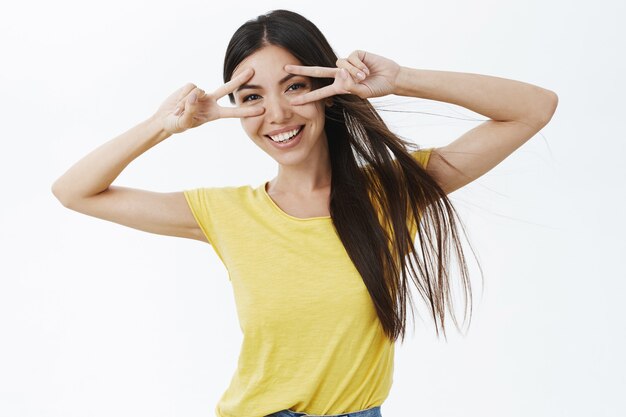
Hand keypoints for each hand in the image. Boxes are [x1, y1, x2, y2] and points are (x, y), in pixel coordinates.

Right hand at [152, 68, 264, 134]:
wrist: (165, 118)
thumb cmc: (177, 124)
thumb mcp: (183, 122)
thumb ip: (190, 111)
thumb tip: (196, 95)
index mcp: (214, 114)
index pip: (233, 112)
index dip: (246, 111)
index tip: (262, 110)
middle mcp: (211, 102)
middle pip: (227, 88)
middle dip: (239, 79)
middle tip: (253, 71)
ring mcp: (201, 94)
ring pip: (198, 90)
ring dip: (186, 102)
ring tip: (180, 111)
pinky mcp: (191, 87)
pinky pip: (190, 87)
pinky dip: (182, 96)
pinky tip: (178, 102)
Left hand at [284, 50, 400, 104]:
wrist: (391, 79)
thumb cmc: (377, 88)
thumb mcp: (362, 93)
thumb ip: (350, 86)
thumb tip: (342, 73)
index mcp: (340, 87)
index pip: (320, 93)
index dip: (307, 97)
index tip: (293, 102)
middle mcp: (340, 74)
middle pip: (317, 72)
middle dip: (301, 71)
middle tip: (285, 69)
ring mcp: (346, 64)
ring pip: (340, 65)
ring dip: (353, 72)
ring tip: (365, 76)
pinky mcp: (355, 54)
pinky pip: (350, 58)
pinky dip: (359, 65)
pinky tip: (367, 68)